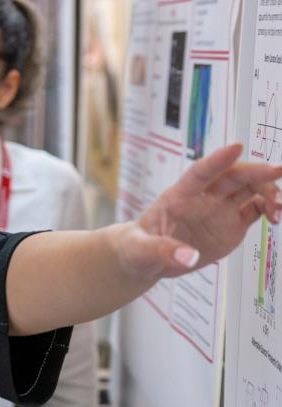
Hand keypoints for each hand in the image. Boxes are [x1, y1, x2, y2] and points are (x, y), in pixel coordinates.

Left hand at [121, 144, 281, 280]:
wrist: (146, 259)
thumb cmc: (137, 248)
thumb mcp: (141, 251)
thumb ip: (163, 251)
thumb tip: (189, 258)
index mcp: (178, 196)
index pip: (199, 172)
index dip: (217, 160)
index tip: (236, 147)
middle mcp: (203, 197)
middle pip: (233, 176)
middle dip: (256, 172)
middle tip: (277, 172)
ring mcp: (220, 208)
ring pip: (250, 189)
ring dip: (269, 191)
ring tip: (279, 210)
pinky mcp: (232, 223)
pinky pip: (256, 208)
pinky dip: (270, 209)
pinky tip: (276, 218)